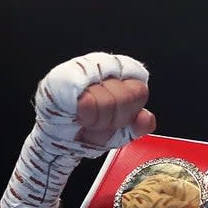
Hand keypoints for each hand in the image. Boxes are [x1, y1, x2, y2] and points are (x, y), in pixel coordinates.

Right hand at [0, 52, 153, 207]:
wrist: (61, 141)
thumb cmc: (90, 130)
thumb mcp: (122, 129)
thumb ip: (140, 124)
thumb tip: (146, 118)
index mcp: (119, 74)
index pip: (139, 90)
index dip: (130, 110)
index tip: (118, 118)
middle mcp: (101, 66)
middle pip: (126, 96)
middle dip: (115, 118)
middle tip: (101, 121)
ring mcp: (82, 70)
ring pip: (108, 100)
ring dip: (99, 119)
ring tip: (89, 119)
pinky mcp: (63, 79)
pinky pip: (88, 102)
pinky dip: (87, 116)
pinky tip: (80, 116)